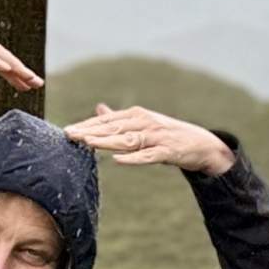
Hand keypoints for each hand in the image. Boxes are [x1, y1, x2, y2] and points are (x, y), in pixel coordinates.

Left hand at [64, 104, 234, 174]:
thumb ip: (120, 118)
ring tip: (88, 142)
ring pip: (127, 140)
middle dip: (90, 131)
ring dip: (107, 141)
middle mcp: (145, 122)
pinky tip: (117, 160)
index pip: (108, 120)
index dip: (87, 125)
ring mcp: (157, 137)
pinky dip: (132, 158)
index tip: (67, 130)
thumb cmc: (168, 134)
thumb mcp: (144, 123)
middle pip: (114, 128)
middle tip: (69, 134)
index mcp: (137, 115)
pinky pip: (147, 156)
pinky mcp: (167, 152)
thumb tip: (99, 108)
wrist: (201, 144)